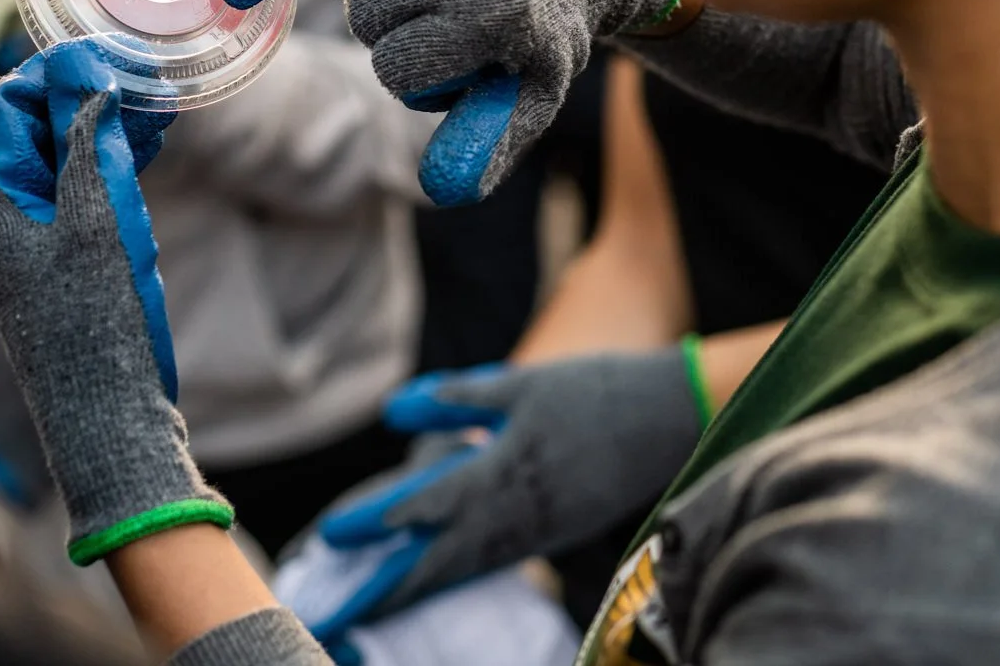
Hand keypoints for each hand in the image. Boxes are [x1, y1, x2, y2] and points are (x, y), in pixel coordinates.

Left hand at [0, 40, 226, 564]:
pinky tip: (152, 135)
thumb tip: (89, 77)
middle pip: (32, 122)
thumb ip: (88, 139)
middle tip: (146, 70)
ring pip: (59, 150)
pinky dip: (109, 158)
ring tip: (160, 98)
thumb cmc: (92, 318)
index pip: (7, 101)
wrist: (104, 410)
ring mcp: (22, 230)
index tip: (113, 52)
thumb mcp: (95, 215)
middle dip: (88, 93)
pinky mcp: (53, 249)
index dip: (59, 70)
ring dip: (105, 122)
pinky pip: (75, 184)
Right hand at [220, 0, 685, 204]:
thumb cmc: (548, 25)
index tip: (455, 64)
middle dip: (395, 28)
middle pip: (367, 16)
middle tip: (445, 17)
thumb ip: (487, 142)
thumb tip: (441, 190)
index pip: (394, 68)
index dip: (416, 77)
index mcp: (493, 12)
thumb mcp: (535, 93)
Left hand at [296, 343, 708, 641]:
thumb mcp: (520, 385)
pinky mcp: (548, 532)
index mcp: (499, 473)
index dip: (372, 521)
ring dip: (412, 590)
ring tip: (367, 607)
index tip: (329, 537)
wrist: (670, 420)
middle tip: (334, 615)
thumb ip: (455, 400)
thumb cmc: (592, 394)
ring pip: (460, 569)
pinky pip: (488, 562)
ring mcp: (532, 531)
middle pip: (434, 561)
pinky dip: (451, 574)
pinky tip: (430, 578)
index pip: (421, 504)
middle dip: (382, 590)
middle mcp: (511, 515)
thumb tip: (393, 411)